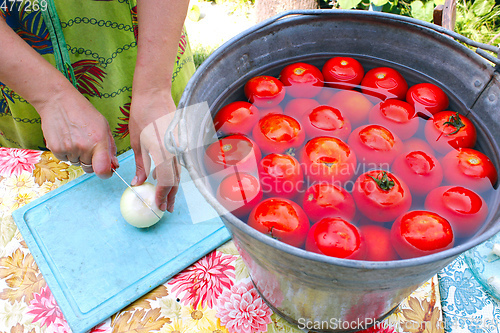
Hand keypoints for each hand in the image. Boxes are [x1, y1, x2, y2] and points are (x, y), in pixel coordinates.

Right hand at [38, 87, 117, 177]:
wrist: (58, 101)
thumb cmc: (84, 113)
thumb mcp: (104, 126)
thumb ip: (110, 147)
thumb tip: (114, 165)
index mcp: (99, 141)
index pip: (103, 170)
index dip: (106, 173)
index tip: (106, 170)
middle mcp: (84, 147)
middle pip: (89, 168)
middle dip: (91, 162)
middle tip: (88, 147)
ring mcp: (69, 148)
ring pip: (76, 163)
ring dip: (77, 156)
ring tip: (75, 137)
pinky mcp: (55, 149)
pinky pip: (64, 159)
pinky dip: (66, 152)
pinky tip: (66, 138)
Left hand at [129, 90, 179, 212]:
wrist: (154, 93)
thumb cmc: (141, 115)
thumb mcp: (137, 142)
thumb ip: (142, 165)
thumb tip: (139, 183)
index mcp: (163, 151)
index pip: (166, 181)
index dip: (162, 196)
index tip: (158, 206)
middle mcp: (175, 150)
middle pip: (175, 180)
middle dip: (170, 196)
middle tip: (165, 208)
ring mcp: (180, 145)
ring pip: (178, 172)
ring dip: (172, 186)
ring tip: (166, 198)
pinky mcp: (180, 141)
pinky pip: (177, 162)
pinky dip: (172, 173)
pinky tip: (163, 179)